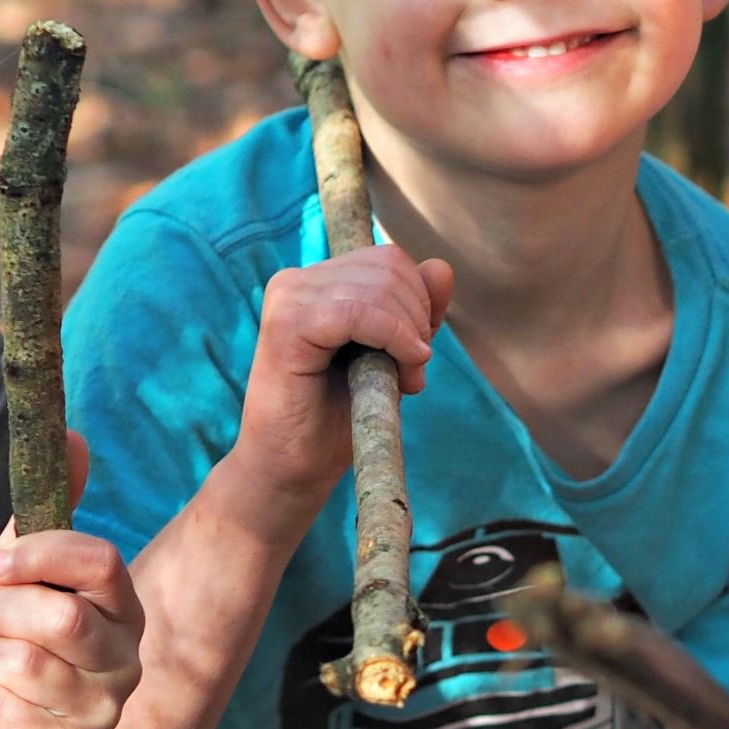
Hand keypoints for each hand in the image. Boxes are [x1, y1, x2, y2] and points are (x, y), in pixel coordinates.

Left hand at [0, 433, 144, 728]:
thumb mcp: (13, 574)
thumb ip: (43, 515)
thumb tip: (74, 434)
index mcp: (121, 609)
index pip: (102, 563)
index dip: (43, 555)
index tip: (0, 563)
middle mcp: (125, 661)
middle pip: (60, 618)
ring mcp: (99, 713)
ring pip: (22, 664)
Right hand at [230, 246, 452, 524]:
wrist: (293, 468)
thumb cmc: (337, 418)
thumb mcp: (392, 357)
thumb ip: (414, 313)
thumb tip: (441, 267)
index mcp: (318, 282)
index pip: (389, 260)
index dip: (418, 303)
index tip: (416, 356)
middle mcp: (297, 281)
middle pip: (389, 268)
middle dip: (416, 321)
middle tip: (410, 373)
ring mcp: (288, 298)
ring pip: (378, 287)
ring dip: (407, 337)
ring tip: (402, 382)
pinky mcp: (287, 325)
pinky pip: (358, 312)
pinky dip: (393, 339)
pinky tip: (399, 373)